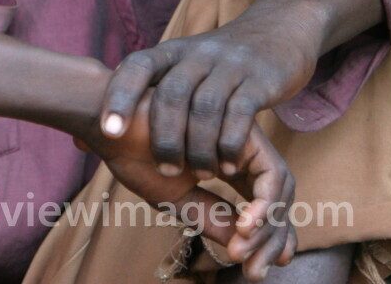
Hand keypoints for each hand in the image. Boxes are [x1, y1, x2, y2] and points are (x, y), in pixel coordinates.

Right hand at [76, 95, 297, 280]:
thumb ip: (211, 217)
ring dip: (267, 225)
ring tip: (242, 251)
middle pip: (279, 196)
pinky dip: (264, 202)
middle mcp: (241, 149)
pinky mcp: (244, 129)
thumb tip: (244, 247)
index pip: (262, 203)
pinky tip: (244, 225)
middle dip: (273, 238)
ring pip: (280, 186)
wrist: (111, 122)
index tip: (258, 268)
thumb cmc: (136, 155)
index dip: (269, 237)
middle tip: (255, 270)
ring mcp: (245, 137)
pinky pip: (270, 172)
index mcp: (228, 164)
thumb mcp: (178, 199)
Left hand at [99, 17, 317, 179]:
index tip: (106, 133)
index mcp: (170, 53)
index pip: (136, 67)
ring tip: (200, 174)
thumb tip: (80, 141)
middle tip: (165, 171)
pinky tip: (228, 163)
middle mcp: (196, 54)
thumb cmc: (214, 66)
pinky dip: (230, 141)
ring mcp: (229, 65)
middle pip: (171, 93)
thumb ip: (133, 105)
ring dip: (198, 145)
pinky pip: (241, 112)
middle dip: (163, 136)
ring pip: (205, 106)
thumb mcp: (174, 71)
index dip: (119, 96)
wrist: (277, 32)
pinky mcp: (259, 79)